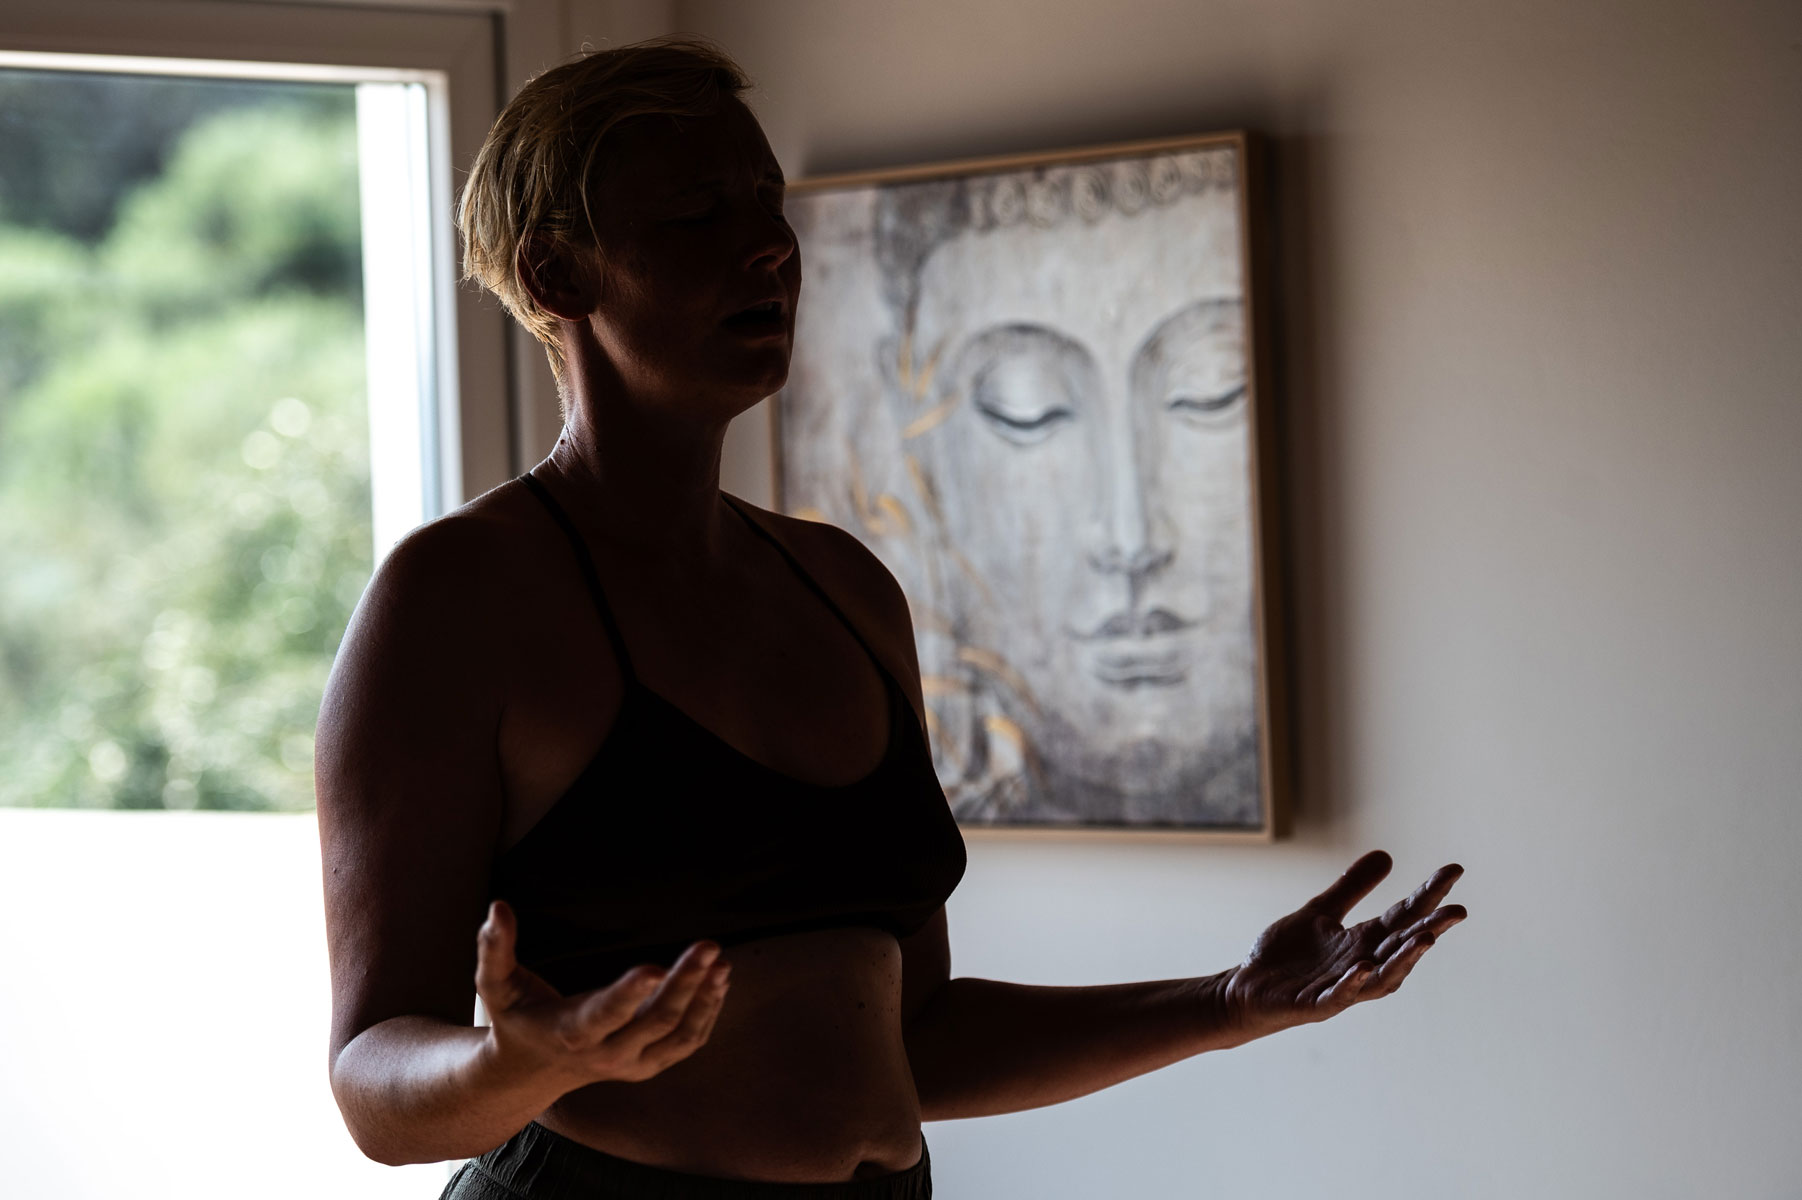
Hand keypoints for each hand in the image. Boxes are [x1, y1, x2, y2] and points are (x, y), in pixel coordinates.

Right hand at [473, 899, 731, 1089]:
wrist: (530, 1070)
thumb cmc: (514, 1017)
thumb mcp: (495, 985)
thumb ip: (494, 948)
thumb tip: (497, 908)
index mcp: (569, 1031)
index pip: (604, 1015)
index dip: (629, 994)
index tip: (656, 967)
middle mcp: (604, 1054)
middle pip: (654, 1023)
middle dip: (684, 985)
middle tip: (708, 947)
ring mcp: (631, 1064)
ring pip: (679, 1037)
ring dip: (705, 1001)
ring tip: (720, 963)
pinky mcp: (649, 1065)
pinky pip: (687, 1043)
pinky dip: (707, 1014)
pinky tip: (719, 981)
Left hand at [1220, 851, 1465, 1038]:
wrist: (1248, 989)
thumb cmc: (1287, 955)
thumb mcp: (1320, 912)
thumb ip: (1352, 887)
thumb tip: (1387, 855)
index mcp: (1363, 941)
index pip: (1403, 916)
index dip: (1429, 895)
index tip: (1455, 870)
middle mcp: (1362, 964)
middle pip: (1402, 945)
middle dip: (1430, 929)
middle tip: (1458, 911)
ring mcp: (1342, 986)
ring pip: (1383, 977)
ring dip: (1405, 959)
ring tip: (1426, 938)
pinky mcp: (1315, 1004)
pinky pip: (1339, 996)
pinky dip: (1353, 984)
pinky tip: (1364, 967)